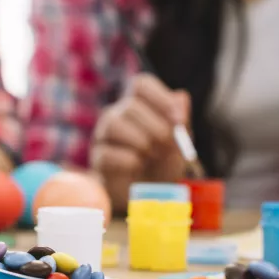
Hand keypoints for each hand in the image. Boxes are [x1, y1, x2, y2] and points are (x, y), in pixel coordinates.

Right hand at [91, 74, 189, 205]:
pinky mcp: (98, 157)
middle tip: (167, 147)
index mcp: (139, 105)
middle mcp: (118, 114)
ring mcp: (104, 134)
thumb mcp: (179, 142)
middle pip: (131, 105)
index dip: (161, 97)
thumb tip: (180, 97)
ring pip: (114, 124)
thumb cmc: (162, 163)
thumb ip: (181, 120)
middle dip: (156, 128)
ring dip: (141, 142)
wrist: (147, 195)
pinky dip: (129, 161)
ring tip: (152, 156)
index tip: (179, 120)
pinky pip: (108, 153)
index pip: (142, 84)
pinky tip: (137, 166)